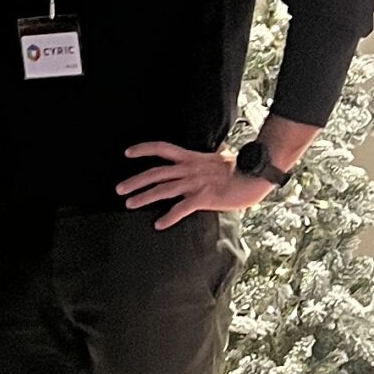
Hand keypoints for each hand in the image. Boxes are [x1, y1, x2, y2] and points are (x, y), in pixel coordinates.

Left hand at [117, 141, 270, 229]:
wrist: (255, 175)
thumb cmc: (241, 168)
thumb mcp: (220, 158)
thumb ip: (210, 157)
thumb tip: (215, 151)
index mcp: (191, 158)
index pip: (162, 149)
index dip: (143, 149)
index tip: (127, 153)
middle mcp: (189, 169)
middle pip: (155, 173)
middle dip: (135, 180)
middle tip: (119, 189)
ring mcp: (195, 183)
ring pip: (163, 189)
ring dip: (144, 197)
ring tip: (130, 204)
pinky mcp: (204, 197)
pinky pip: (181, 208)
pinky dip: (169, 217)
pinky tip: (159, 224)